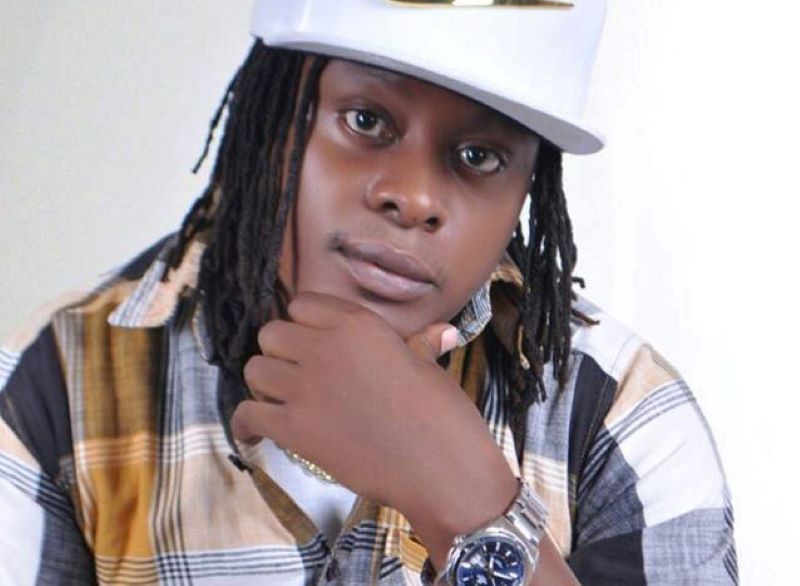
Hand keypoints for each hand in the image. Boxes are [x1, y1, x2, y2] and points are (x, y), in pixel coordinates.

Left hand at [230, 291, 515, 529]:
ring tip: (280, 402)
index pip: (302, 304)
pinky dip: (246, 425)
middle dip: (279, 353)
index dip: (304, 325)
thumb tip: (444, 331)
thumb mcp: (429, 369)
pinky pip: (247, 414)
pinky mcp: (295, 428)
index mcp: (358, 323)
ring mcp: (306, 386)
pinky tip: (256, 433)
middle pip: (270, 334)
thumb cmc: (442, 413)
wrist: (440, 467)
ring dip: (264, 385)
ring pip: (254, 370)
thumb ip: (421, 345)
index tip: (312, 343)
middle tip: (296, 375)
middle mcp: (325, 346)